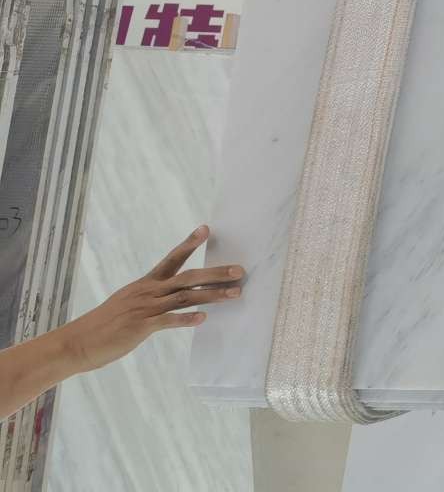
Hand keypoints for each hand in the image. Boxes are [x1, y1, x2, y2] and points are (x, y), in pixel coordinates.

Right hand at [51, 227, 242, 374]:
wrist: (77, 342)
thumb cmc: (104, 325)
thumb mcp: (128, 303)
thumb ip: (151, 298)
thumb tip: (172, 297)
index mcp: (145, 284)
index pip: (172, 258)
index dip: (189, 243)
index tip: (206, 229)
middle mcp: (148, 292)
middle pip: (188, 277)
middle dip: (215, 273)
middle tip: (239, 270)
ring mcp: (145, 309)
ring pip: (185, 297)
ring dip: (212, 295)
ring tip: (235, 293)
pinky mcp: (140, 327)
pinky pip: (167, 321)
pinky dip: (186, 319)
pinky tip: (203, 319)